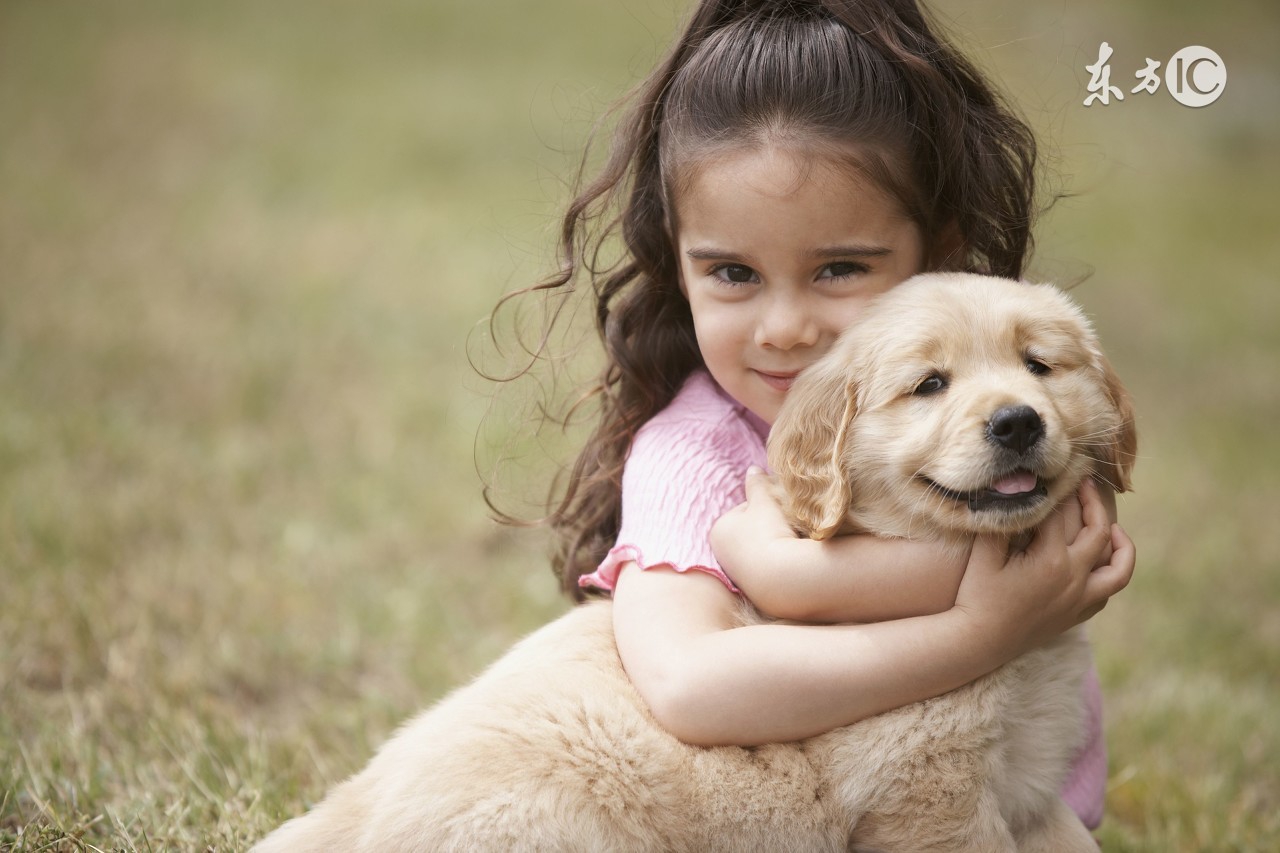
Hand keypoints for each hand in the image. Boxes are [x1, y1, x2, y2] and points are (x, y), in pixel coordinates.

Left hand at [710, 467, 796, 589]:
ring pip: (760, 549)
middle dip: (768, 527)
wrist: (782, 578)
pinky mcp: (751, 589)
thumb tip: (753, 469)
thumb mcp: (764, 502)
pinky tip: (788, 562)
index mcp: (718, 529)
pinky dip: (776, 563)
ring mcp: (734, 573)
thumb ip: (757, 485)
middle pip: (751, 530)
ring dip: (773, 544)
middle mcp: (720, 553)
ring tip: (789, 544)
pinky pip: (766, 568)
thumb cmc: (769, 533)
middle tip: (786, 528)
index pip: (746, 509)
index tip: (779, 513)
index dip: (767, 507)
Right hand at [955, 478, 1134, 658]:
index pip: (1063, 514)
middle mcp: (1074, 579)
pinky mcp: (1077, 615)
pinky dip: (1110, 573)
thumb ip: (1002, 523)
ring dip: (1121, 544)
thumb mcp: (983, 555)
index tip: (1059, 472)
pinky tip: (1097, 562)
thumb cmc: (976, 595)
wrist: (979, 641)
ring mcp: (1079, 599)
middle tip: (1084, 484)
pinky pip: (1106, 591)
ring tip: (1112, 527)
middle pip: (1099, 532)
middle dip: (1092, 503)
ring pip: (1119, 568)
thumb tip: (1014, 492)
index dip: (1060, 489)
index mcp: (1051, 560)